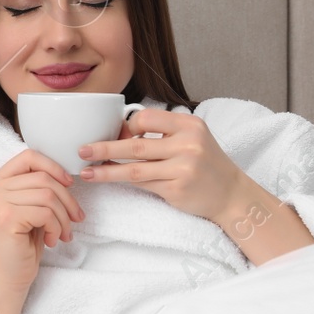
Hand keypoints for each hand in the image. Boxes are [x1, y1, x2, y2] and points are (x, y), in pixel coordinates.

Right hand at [0, 149, 84, 291]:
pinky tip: (52, 240)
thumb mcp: (30, 209)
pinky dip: (56, 227)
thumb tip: (68, 176)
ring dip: (63, 216)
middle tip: (76, 219)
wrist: (8, 278)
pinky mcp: (7, 218)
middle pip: (43, 177)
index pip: (28, 157)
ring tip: (63, 233)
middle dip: (67, 199)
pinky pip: (45, 212)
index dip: (54, 167)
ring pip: (48, 195)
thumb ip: (38, 189)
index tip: (69, 185)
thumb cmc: (22, 245)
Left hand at [76, 108, 250, 222]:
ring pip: (134, 169)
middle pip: (135, 145)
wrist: (231, 194)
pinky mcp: (177, 189)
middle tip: (82, 150)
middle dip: (104, 148)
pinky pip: (142, 184)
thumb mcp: (192, 138)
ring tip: (86, 172)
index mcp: (190, 125)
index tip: (117, 135)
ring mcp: (183, 168)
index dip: (127, 127)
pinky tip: (108, 180)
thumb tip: (120, 133)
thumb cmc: (206, 163)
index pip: (147, 118)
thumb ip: (162, 134)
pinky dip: (123, 181)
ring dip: (106, 171)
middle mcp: (188, 144)